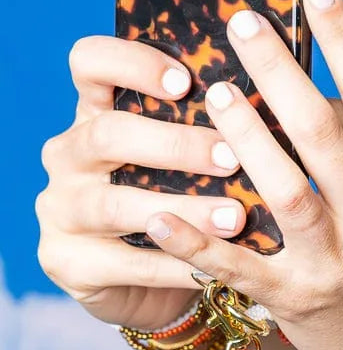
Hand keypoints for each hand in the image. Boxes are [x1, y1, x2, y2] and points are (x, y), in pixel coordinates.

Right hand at [35, 35, 252, 329]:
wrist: (150, 287)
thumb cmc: (181, 198)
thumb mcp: (188, 155)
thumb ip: (209, 123)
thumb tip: (274, 93)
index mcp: (96, 110)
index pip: (90, 62)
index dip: (131, 63)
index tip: (186, 81)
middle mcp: (69, 154)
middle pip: (107, 133)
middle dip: (176, 145)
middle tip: (232, 158)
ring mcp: (61, 209)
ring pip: (114, 204)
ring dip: (182, 209)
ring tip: (236, 217)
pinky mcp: (66, 261)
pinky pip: (124, 262)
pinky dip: (175, 262)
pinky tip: (217, 264)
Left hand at [142, 0, 342, 349]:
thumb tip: (313, 80)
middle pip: (323, 133)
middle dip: (280, 72)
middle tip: (241, 23)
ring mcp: (338, 262)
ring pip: (286, 192)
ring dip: (245, 140)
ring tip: (212, 94)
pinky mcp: (297, 300)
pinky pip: (241, 266)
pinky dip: (198, 239)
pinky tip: (161, 212)